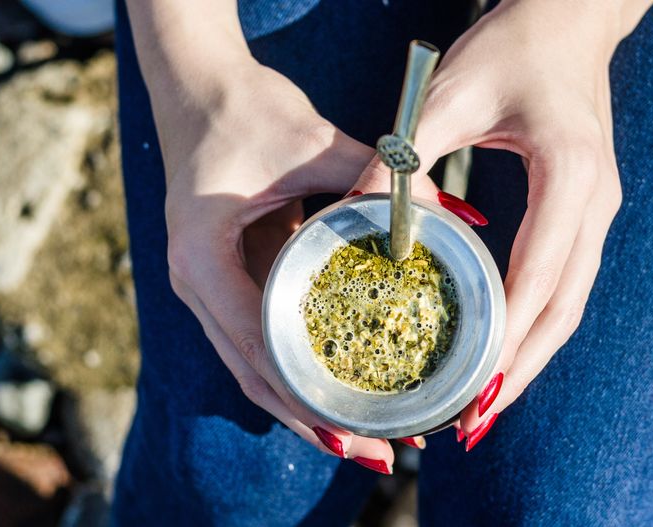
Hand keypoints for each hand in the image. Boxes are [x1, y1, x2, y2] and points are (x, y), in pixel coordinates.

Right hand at [157, 60, 399, 471]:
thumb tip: (457, 212)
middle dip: (313, 418)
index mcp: (202, 256)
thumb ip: (378, 177)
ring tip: (366, 440)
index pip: (255, 343)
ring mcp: (207, 288)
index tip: (356, 426)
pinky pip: (263, 341)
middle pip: (254, 374)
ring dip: (308, 406)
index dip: (306, 391)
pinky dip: (302, 371)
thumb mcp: (313, 140)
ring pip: (255, 368)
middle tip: (376, 453)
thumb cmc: (247, 109)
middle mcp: (195, 284)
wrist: (197, 87)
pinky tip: (343, 390)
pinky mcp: (227, 282)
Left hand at [352, 0, 649, 448]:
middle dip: (518, 371)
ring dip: (530, 358)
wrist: (570, 16)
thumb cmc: (510, 44)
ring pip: (569, 305)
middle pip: (562, 310)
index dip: (504, 341)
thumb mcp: (448, 95)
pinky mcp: (586, 212)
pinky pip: (564, 283)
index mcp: (567, 176)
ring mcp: (598, 211)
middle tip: (471, 421)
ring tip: (484, 404)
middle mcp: (595, 204)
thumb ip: (404, 159)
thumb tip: (354, 219)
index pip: (537, 279)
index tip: (469, 389)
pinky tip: (500, 350)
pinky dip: (534, 326)